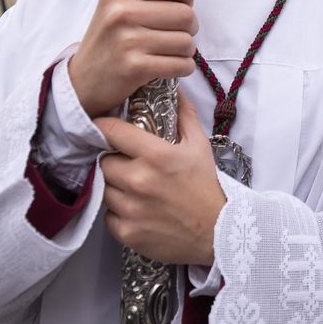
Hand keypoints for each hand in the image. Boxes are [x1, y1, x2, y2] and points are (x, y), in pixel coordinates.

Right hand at [69, 0, 198, 119]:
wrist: (83, 82)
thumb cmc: (106, 38)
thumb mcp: (111, 3)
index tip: (182, 2)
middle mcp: (121, 12)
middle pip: (185, 14)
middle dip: (189, 27)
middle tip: (177, 33)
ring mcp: (127, 41)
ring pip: (186, 42)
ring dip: (186, 50)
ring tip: (170, 51)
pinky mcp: (134, 67)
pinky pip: (181, 64)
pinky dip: (182, 68)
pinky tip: (169, 66)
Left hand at [96, 98, 225, 266]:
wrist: (218, 232)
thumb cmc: (207, 186)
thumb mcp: (199, 145)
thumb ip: (184, 115)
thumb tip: (174, 91)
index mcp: (156, 155)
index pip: (112, 131)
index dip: (104, 127)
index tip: (104, 128)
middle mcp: (138, 180)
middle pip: (104, 163)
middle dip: (114, 162)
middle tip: (130, 166)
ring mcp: (131, 208)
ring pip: (105, 190)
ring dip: (116, 188)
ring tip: (135, 189)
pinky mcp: (127, 232)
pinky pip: (109, 216)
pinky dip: (119, 213)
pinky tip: (137, 211)